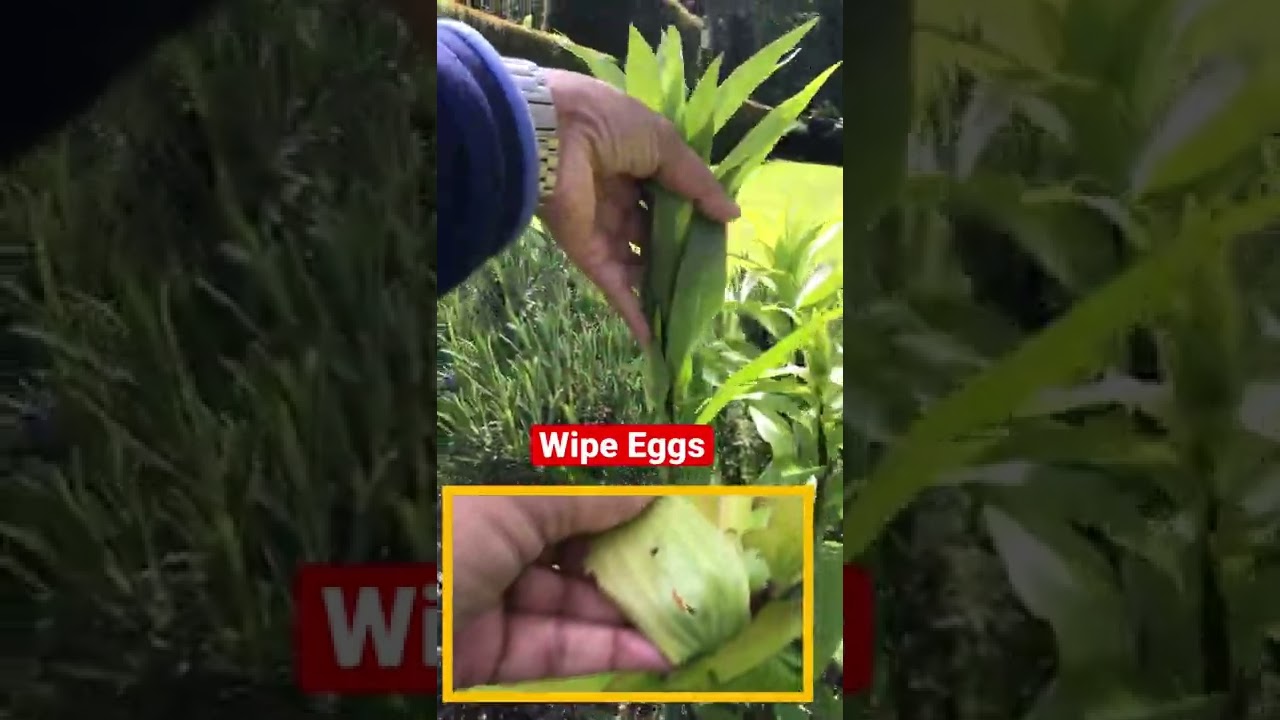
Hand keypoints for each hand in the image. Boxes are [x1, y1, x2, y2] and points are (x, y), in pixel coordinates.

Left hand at [450, 495, 668, 687]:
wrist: (381, 613)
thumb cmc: (454, 535)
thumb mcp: (521, 504)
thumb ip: (586, 504)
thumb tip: (646, 498)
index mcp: (494, 505)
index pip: (563, 512)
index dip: (612, 517)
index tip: (662, 523)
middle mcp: (494, 553)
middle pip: (572, 564)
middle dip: (627, 571)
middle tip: (682, 574)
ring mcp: (494, 608)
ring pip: (571, 612)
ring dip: (627, 617)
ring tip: (683, 617)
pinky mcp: (494, 657)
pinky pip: (557, 651)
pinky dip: (607, 652)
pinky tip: (656, 651)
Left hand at [538, 69, 740, 344]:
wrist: (548, 136)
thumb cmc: (608, 125)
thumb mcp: (663, 143)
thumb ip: (697, 182)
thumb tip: (732, 215)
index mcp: (633, 159)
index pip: (668, 191)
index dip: (693, 211)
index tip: (718, 231)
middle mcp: (617, 194)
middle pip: (654, 230)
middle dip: (680, 251)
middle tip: (711, 274)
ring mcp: (601, 227)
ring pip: (639, 263)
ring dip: (662, 284)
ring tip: (694, 310)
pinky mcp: (586, 254)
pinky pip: (615, 286)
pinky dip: (634, 312)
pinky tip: (656, 340)